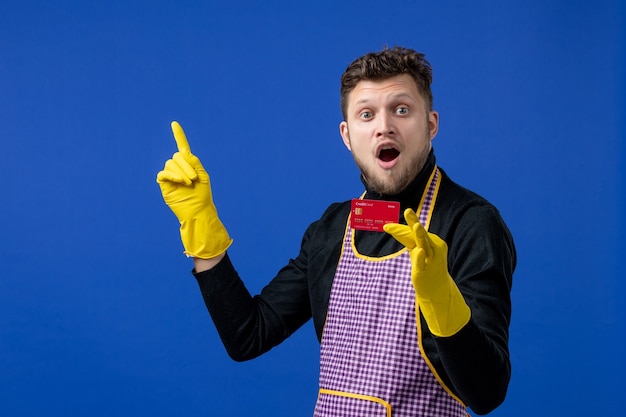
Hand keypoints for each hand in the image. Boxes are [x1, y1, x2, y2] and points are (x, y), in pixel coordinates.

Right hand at [157, 121, 231, 257]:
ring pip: (170, 164)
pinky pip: (163, 173)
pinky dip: (171, 175)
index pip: (182, 147)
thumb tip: (183, 153)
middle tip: (194, 178)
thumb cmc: (202, 195)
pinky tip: (178, 181)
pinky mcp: (164, 184)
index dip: (179, 135)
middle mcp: (178, 168)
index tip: (174, 124)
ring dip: (181, 172)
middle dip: (187, 165)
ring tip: (188, 183)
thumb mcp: (203, 175)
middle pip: (177, 156)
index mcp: (189, 164)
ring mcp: (170, 175)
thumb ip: (194, 162)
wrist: (197, 210)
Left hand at [384, 208, 469, 336]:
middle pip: (419, 233)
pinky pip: (423, 262)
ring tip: (416, 225)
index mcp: (429, 240)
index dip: (400, 229)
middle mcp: (432, 247)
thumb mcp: (414, 250)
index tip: (386, 226)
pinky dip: (421, 257)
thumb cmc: (425, 266)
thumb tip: (390, 227)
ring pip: (424, 244)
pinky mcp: (426, 270)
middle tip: (407, 211)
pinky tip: (419, 252)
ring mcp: (431, 258)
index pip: (413, 232)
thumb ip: (405, 238)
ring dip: (420, 235)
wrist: (437, 289)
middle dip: (412, 222)